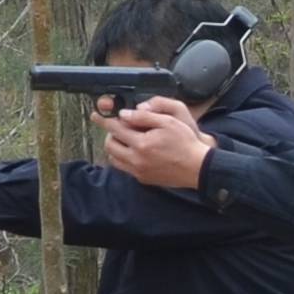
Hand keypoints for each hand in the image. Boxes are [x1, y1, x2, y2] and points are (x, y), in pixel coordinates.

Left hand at [97, 97, 212, 194]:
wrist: (197, 168)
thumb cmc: (186, 143)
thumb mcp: (168, 121)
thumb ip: (144, 117)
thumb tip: (124, 114)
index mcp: (142, 144)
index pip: (115, 129)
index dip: (104, 120)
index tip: (96, 115)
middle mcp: (136, 160)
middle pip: (110, 145)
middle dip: (110, 134)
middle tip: (118, 127)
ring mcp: (139, 171)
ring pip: (114, 158)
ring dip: (116, 147)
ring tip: (126, 139)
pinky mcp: (143, 179)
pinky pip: (125, 168)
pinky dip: (124, 158)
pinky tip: (136, 151)